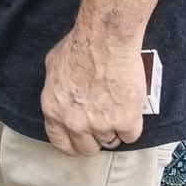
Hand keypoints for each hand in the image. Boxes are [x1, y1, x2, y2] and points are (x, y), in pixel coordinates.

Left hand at [40, 26, 145, 154]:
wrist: (106, 38)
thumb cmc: (81, 44)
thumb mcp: (54, 65)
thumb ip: (57, 89)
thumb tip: (62, 95)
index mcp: (54, 109)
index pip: (61, 143)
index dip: (73, 141)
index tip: (81, 138)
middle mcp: (75, 122)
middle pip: (87, 148)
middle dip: (95, 138)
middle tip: (102, 121)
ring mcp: (100, 124)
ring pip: (110, 142)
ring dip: (114, 129)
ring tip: (117, 108)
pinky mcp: (125, 121)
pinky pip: (130, 136)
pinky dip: (132, 124)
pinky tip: (130, 108)